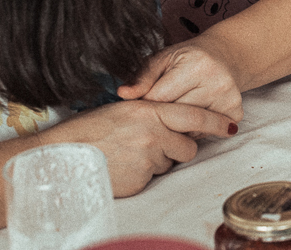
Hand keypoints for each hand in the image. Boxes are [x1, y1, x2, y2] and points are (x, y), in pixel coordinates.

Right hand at [41, 99, 235, 196]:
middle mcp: (152, 133)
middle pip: (187, 147)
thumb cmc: (88, 131)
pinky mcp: (140, 181)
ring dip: (156, 162)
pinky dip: (141, 175)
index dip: (215, 122)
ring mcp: (147, 159)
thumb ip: (151, 113)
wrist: (60, 157)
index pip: (194, 116)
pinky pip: (152, 178)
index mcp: (148, 110)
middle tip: (152, 146)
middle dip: (178, 149)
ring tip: (127, 155)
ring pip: (168, 164)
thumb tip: (174, 123)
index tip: (231, 126)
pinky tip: (121, 168)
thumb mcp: (122, 110)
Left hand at [117, 37, 243, 123]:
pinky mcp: (236, 113)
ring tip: (176, 109)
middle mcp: (218, 83)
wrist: (224, 55)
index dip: (147, 102)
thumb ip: (142, 77)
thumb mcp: (162, 58)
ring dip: (177, 125)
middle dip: (162, 116)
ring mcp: (230, 100)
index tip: (145, 100)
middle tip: (159, 107)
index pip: (160, 99)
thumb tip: (123, 94)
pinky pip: (204, 134)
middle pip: (175, 117)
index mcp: (198, 65)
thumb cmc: (187, 58)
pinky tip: (192, 114)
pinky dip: (194, 129)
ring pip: (188, 129)